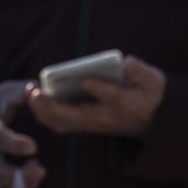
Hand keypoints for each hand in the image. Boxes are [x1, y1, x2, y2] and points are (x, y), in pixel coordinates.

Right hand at [0, 81, 45, 187]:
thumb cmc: (3, 102)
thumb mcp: (12, 90)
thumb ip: (29, 90)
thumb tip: (40, 90)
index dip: (12, 144)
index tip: (33, 147)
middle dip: (15, 176)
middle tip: (40, 169)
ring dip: (20, 186)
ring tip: (40, 171)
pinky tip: (35, 178)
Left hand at [27, 56, 165, 139]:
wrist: (154, 121)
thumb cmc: (151, 93)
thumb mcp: (155, 79)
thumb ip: (140, 70)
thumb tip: (125, 62)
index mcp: (125, 102)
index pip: (110, 95)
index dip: (97, 87)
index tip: (84, 78)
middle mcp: (106, 116)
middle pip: (73, 116)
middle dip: (51, 104)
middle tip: (35, 90)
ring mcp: (94, 124)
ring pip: (63, 123)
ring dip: (44, 111)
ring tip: (32, 93)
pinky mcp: (87, 125)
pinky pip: (62, 124)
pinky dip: (46, 114)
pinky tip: (38, 101)